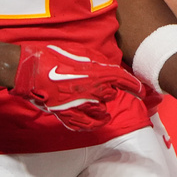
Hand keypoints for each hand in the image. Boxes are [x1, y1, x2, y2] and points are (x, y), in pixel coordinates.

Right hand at [10, 43, 142, 130]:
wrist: (33, 70)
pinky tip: (98, 120)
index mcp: (98, 73)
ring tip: (96, 101)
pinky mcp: (69, 115)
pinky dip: (94, 123)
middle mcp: (93, 91)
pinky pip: (87, 124)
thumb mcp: (81, 52)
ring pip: (101, 110)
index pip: (123, 80)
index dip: (134, 86)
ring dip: (101, 105)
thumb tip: (109, 65)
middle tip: (97, 83)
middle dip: (109, 89)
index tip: (143, 91)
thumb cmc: (55, 57)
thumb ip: (99, 61)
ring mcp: (82, 105)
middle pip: (111, 94)